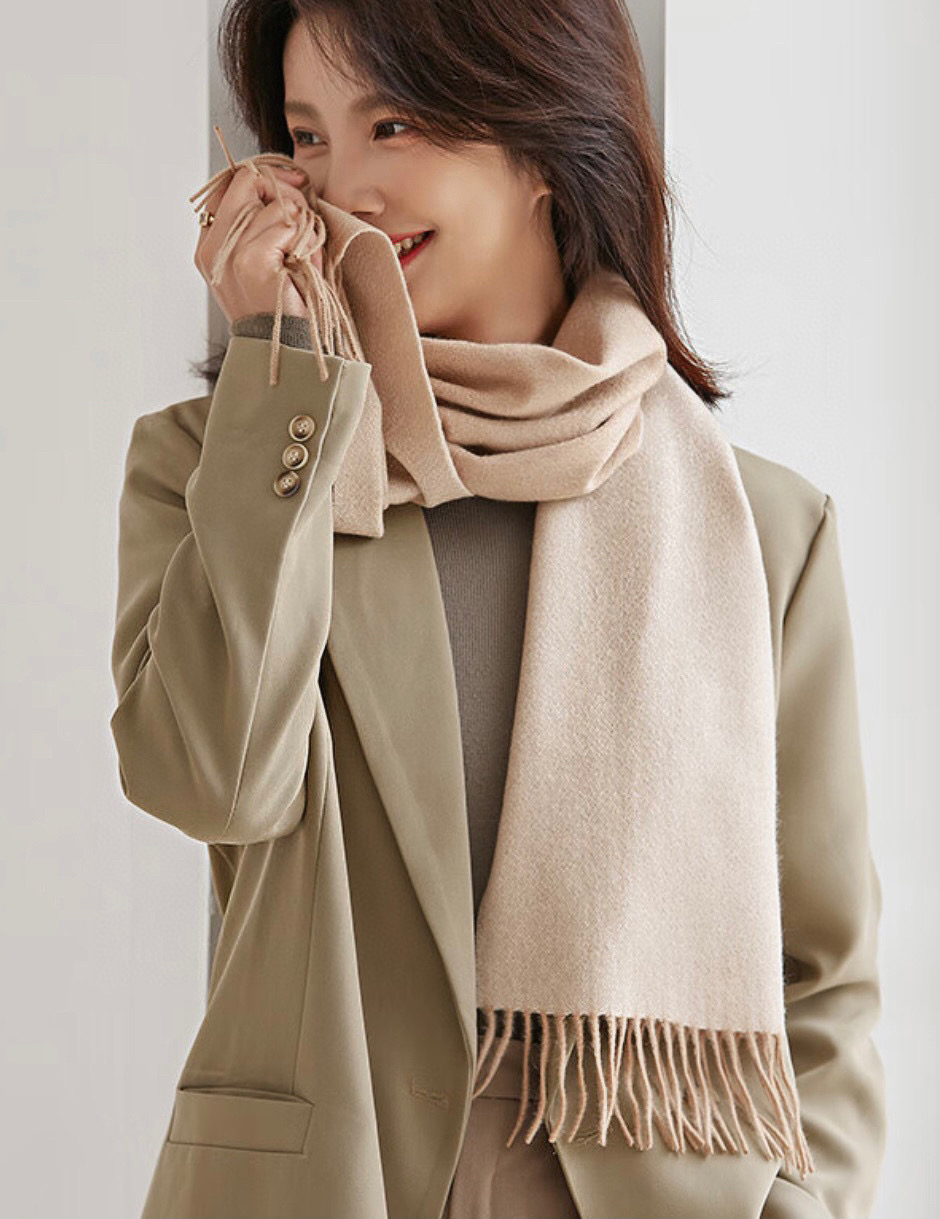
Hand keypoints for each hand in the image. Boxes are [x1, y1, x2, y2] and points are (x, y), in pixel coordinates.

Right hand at [194, 163, 323, 324]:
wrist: (285, 350)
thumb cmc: (282, 306)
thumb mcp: (264, 260)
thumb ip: (258, 225)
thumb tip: (281, 184)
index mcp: (209, 246)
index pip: (229, 186)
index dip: (262, 178)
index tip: (294, 185)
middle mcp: (212, 247)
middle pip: (247, 182)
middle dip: (285, 193)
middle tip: (304, 218)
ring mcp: (229, 253)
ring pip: (274, 204)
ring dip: (302, 226)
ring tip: (303, 258)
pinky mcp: (251, 260)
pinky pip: (287, 224)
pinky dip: (305, 242)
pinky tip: (304, 266)